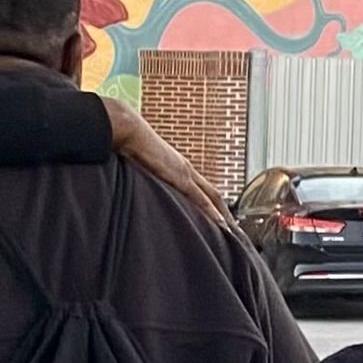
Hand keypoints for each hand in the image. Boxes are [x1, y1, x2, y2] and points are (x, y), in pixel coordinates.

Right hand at [102, 97, 230, 227]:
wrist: (127, 130)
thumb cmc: (129, 144)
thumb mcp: (141, 165)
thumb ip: (146, 176)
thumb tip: (140, 186)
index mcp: (179, 167)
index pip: (202, 189)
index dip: (213, 204)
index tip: (220, 218)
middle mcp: (187, 170)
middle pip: (214, 195)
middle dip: (224, 212)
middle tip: (234, 230)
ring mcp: (186, 173)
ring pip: (213, 198)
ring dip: (225, 215)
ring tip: (234, 233)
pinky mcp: (181, 178)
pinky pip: (202, 199)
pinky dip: (213, 213)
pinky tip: (222, 226)